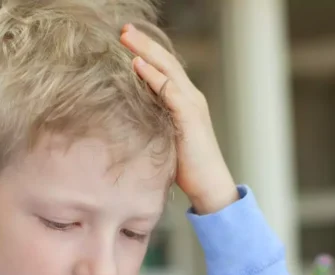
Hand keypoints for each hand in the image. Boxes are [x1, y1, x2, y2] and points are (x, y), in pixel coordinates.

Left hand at [120, 24, 238, 213]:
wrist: (210, 186)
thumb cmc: (187, 168)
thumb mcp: (165, 140)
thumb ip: (152, 123)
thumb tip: (127, 119)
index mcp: (185, 101)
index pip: (165, 69)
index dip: (147, 52)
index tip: (126, 39)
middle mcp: (191, 97)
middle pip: (166, 62)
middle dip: (144, 43)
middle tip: (123, 29)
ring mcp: (192, 105)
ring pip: (168, 69)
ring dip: (146, 51)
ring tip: (126, 37)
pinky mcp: (190, 117)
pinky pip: (169, 90)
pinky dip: (153, 76)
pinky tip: (137, 65)